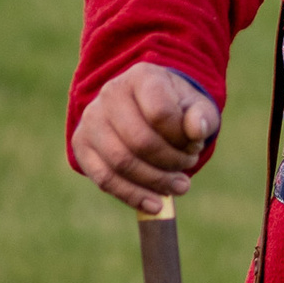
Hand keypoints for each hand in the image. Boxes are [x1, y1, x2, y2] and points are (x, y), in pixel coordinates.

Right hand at [70, 61, 221, 211]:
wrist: (144, 108)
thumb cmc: (175, 109)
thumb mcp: (196, 107)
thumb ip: (202, 117)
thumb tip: (198, 131)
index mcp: (142, 77)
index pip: (161, 113)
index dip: (182, 139)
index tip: (195, 146)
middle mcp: (110, 93)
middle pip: (140, 141)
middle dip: (170, 164)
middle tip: (187, 173)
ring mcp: (91, 119)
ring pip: (121, 162)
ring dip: (154, 182)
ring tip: (177, 188)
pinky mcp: (82, 144)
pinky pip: (104, 178)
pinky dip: (131, 196)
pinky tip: (154, 205)